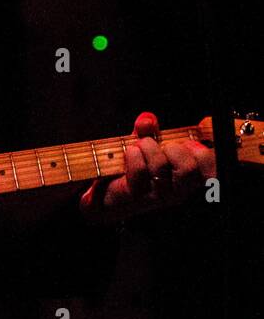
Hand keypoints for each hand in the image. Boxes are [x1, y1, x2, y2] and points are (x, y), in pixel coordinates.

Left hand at [80, 111, 215, 223]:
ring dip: (148, 148)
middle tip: (157, 145)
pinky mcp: (139, 198)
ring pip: (162, 166)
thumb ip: (149, 129)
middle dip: (171, 148)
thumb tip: (147, 120)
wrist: (106, 189)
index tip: (190, 144)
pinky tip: (129, 154)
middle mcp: (179, 190)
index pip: (212, 171)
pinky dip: (133, 156)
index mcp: (190, 176)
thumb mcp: (144, 143)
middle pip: (189, 168)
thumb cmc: (131, 165)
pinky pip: (140, 171)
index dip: (206, 155)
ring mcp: (160, 196)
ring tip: (138, 147)